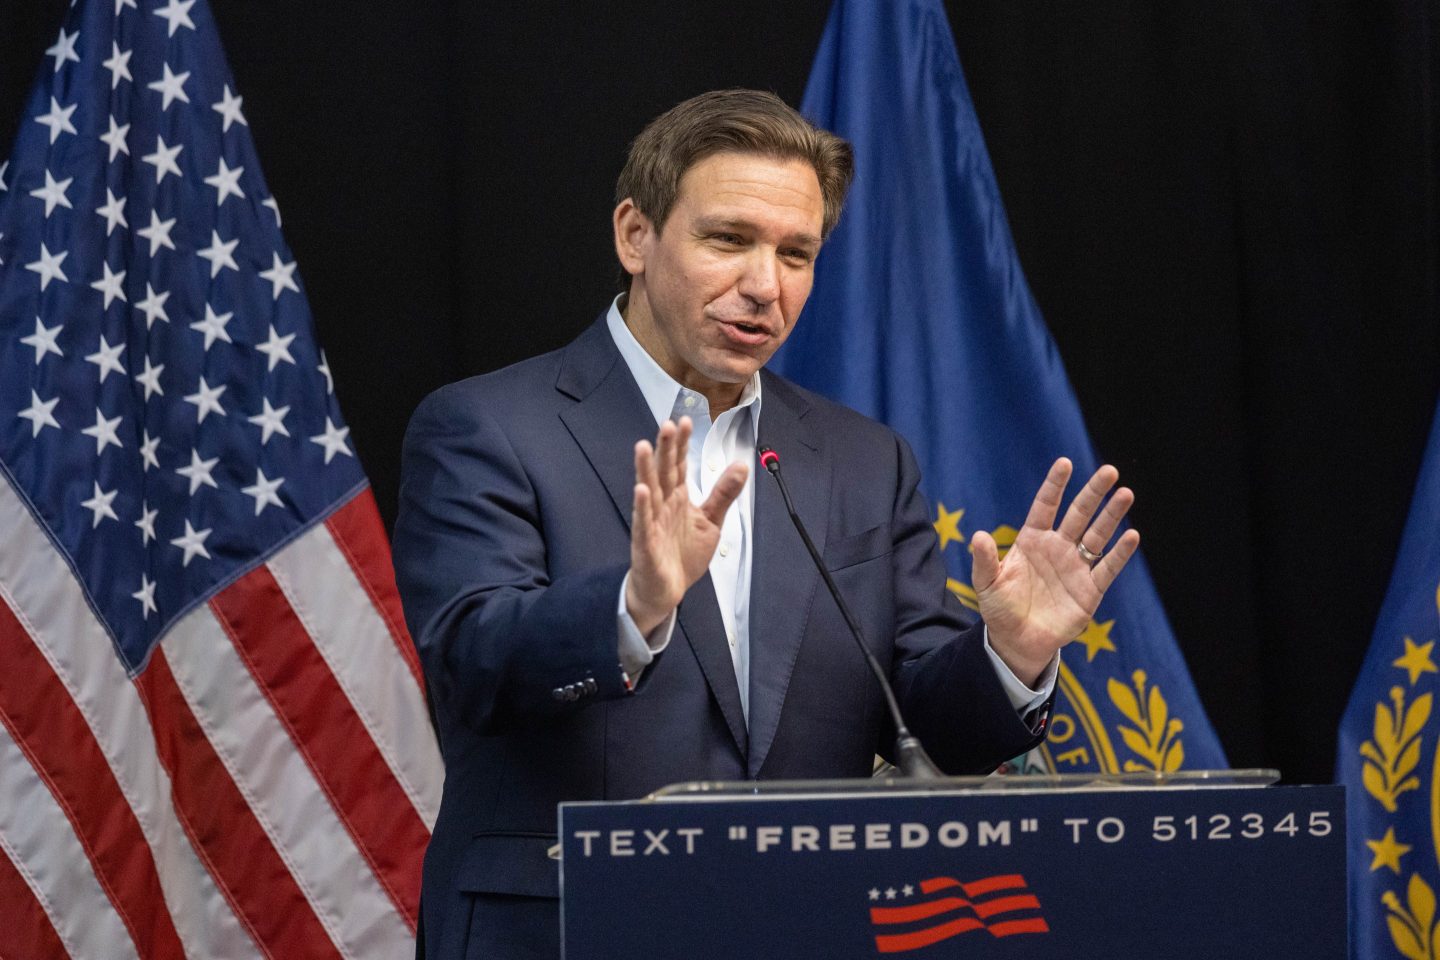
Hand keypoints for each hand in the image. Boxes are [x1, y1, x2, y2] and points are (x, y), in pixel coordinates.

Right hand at [626, 417, 748, 633]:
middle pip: (663, 472)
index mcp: (678, 497)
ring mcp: (652, 522)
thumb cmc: (683, 554)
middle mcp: (663, 505)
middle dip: (665, 449)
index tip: (686, 421)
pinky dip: (642, 507)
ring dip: (645, 470)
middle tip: (668, 424)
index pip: (679, 466)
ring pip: (648, 491)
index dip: (682, 445)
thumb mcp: (711, 521)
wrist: (666, 590)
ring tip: (643, 446)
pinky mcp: (645, 543)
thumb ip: (723, 493)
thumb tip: (742, 464)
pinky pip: (643, 523)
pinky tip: (641, 491)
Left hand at [972, 458, 1139, 684]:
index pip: (1045, 506)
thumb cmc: (1000, 609)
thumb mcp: (986, 584)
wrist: (1017, 641)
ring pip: (1098, 535)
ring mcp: (1076, 567)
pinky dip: (1120, 553)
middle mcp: (1058, 548)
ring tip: (1125, 494)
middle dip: (1094, 493)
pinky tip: (1132, 535)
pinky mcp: (1090, 590)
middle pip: (1079, 514)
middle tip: (1109, 471)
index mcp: (1032, 541)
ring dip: (1112, 516)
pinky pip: (1107, 568)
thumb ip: (984, 560)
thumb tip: (978, 536)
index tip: (1065, 463)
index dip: (1055, 486)